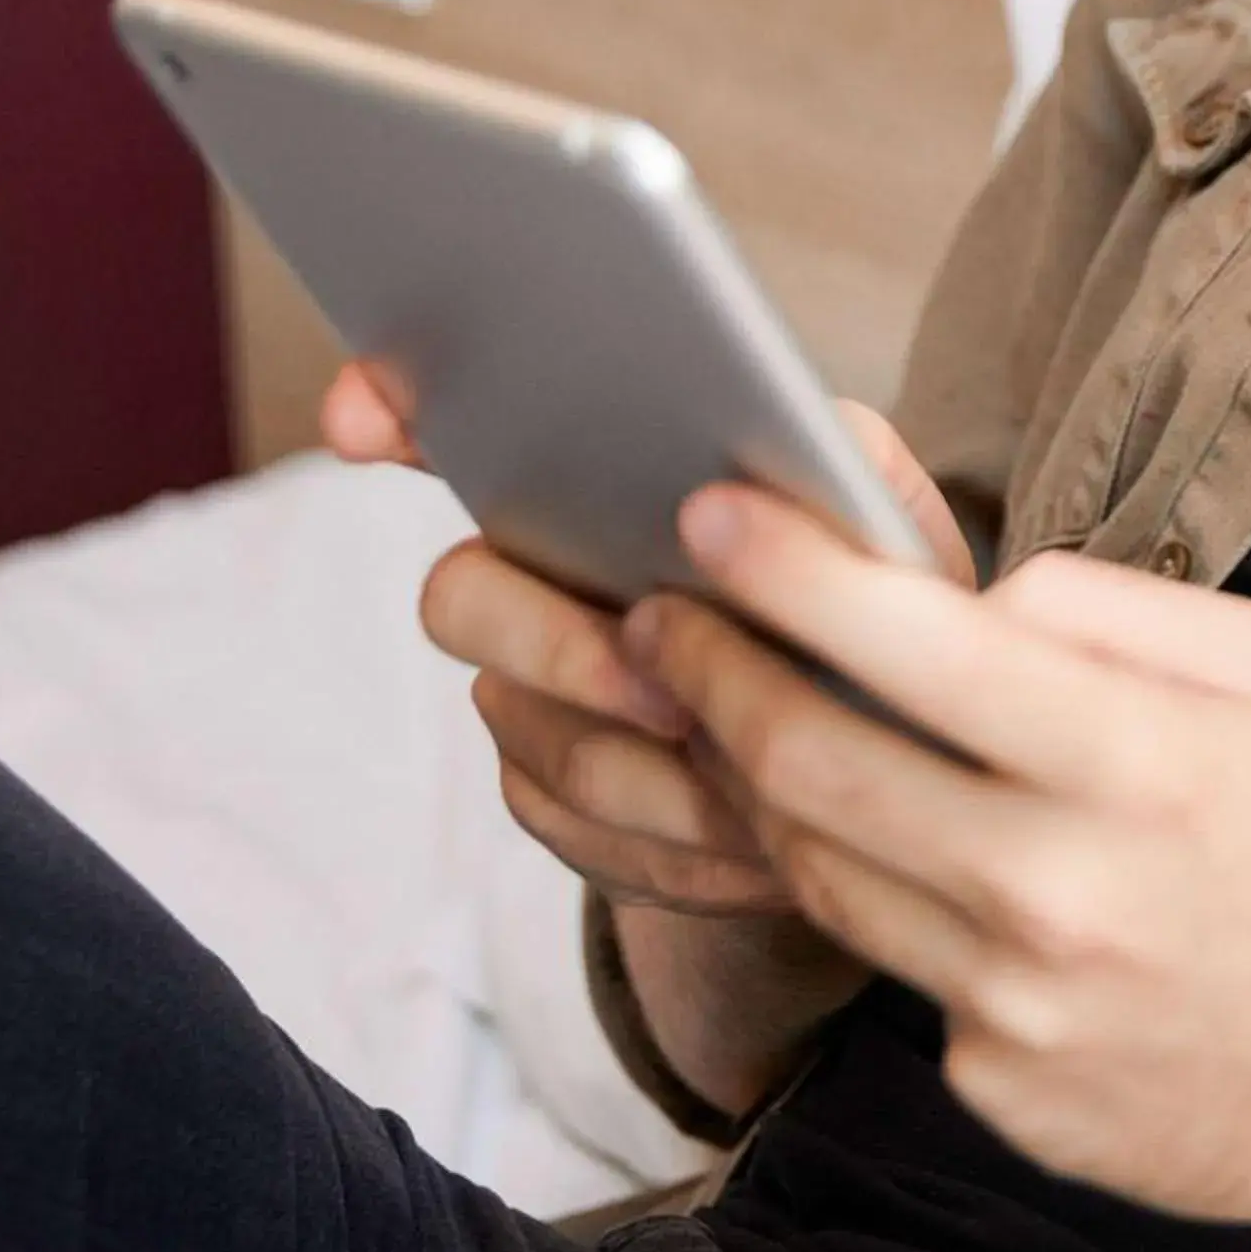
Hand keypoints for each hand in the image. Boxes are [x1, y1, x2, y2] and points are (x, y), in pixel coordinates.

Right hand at [316, 360, 974, 924]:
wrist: (888, 758)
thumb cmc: (874, 606)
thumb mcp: (880, 515)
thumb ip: (835, 449)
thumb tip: (784, 429)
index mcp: (594, 480)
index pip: (459, 425)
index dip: (393, 409)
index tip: (362, 417)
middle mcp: (530, 577)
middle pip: (460, 596)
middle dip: (561, 649)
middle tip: (670, 686)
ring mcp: (527, 692)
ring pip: (537, 735)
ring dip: (659, 768)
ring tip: (762, 774)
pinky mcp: (551, 799)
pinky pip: (575, 829)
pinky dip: (676, 841)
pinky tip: (757, 842)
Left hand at [626, 486, 1250, 1251]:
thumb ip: (1107, 612)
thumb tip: (962, 604)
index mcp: (1138, 762)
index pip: (907, 646)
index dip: (783, 570)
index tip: (707, 516)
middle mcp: (1060, 893)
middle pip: (808, 765)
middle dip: (709, 672)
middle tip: (661, 619)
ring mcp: (1020, 1009)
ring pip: (819, 872)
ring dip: (757, 782)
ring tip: (744, 716)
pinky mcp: (1002, 1092)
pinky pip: (899, 970)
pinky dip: (890, 899)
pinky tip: (926, 864)